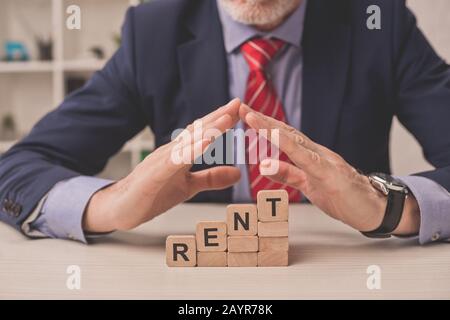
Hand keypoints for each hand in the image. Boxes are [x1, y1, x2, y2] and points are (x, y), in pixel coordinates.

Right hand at [83, 99, 241, 231]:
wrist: (121, 208)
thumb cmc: (152, 194)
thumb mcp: (188, 187)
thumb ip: (211, 178)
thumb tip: (237, 173)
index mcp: (180, 153)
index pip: (202, 133)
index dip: (221, 120)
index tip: (240, 109)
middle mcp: (171, 152)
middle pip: (197, 131)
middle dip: (218, 117)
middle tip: (238, 103)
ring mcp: (161, 161)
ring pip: (187, 142)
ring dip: (207, 130)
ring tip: (226, 119)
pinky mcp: (154, 175)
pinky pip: (174, 161)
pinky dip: (190, 152)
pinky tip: (204, 145)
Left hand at [240, 104, 419, 234]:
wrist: (374, 208)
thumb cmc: (342, 195)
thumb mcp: (307, 184)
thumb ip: (287, 174)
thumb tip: (263, 164)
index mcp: (309, 155)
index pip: (283, 136)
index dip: (263, 125)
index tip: (244, 114)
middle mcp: (316, 153)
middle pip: (286, 132)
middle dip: (262, 120)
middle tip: (241, 107)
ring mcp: (325, 162)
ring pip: (295, 142)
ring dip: (272, 130)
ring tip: (252, 119)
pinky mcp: (332, 176)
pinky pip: (309, 162)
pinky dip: (292, 152)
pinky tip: (278, 144)